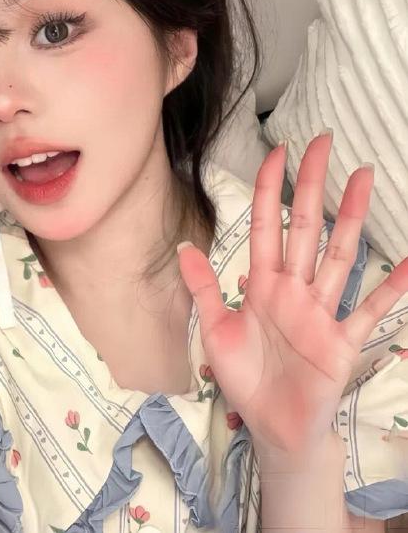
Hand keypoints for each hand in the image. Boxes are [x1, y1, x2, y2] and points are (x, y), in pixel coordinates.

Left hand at [177, 131, 407, 456]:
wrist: (271, 425)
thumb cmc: (244, 376)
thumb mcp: (214, 329)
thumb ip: (203, 288)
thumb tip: (183, 246)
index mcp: (262, 284)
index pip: (265, 225)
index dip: (268, 189)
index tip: (277, 152)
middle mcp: (293, 289)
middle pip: (304, 227)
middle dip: (311, 185)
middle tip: (323, 143)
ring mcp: (320, 311)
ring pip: (337, 254)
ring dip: (350, 218)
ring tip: (363, 178)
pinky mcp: (341, 340)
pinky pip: (369, 310)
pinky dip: (392, 289)